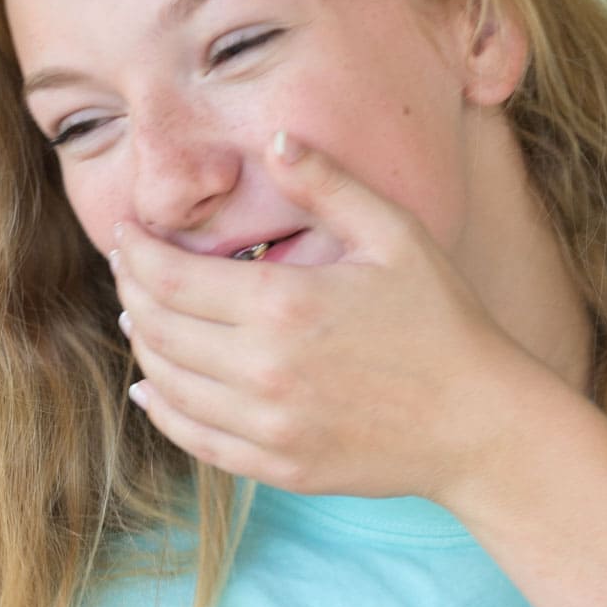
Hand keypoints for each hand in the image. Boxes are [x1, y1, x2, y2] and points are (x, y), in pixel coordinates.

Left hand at [110, 130, 532, 503]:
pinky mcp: (277, 466)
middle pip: (157, 328)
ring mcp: (267, 425)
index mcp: (283, 304)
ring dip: (143, 346)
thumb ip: (328, 184)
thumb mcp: (395, 235)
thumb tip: (275, 140)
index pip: (169, 275)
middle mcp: (262, 369)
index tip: (126, 233)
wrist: (480, 423)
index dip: (135, 250)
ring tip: (141, 318)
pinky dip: (163, 410)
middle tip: (130, 270)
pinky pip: (195, 438)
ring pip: (167, 384)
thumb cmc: (445, 322)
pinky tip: (154, 389)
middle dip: (132, 292)